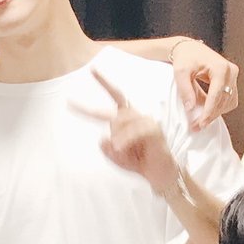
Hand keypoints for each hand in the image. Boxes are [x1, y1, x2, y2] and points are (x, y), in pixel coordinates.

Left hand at [91, 71, 181, 197]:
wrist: (159, 174)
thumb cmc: (139, 162)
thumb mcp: (116, 157)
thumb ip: (107, 150)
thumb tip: (102, 138)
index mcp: (126, 119)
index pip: (115, 97)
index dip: (104, 83)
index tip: (92, 69)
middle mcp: (135, 116)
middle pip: (117, 100)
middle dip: (102, 91)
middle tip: (84, 83)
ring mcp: (145, 121)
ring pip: (122, 120)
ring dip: (117, 137)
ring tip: (117, 150)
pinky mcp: (153, 131)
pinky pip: (136, 130)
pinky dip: (125, 139)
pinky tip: (119, 147)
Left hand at [170, 37, 238, 129]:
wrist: (191, 49)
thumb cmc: (185, 58)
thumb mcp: (180, 73)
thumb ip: (185, 89)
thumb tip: (190, 108)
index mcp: (220, 67)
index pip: (217, 95)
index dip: (209, 111)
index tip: (201, 123)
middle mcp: (231, 71)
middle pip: (224, 100)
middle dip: (211, 115)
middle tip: (198, 126)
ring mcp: (233, 76)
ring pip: (229, 102)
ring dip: (216, 113)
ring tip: (201, 120)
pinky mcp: (233, 81)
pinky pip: (230, 100)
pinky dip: (220, 107)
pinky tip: (208, 111)